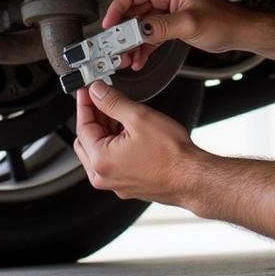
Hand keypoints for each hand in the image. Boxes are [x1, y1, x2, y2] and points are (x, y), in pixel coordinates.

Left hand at [72, 82, 205, 204]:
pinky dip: (114, 144)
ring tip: (121, 114)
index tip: (87, 90)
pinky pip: (111, 161)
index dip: (85, 104)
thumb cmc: (171, 155)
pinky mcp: (127, 184)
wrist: (192, 178)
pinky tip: (129, 132)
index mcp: (100, 161)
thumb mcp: (139, 117)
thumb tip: (97, 92)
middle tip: (104, 99)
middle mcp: (103, 176)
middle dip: (94, 117)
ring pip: (99, 151)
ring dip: (105, 130)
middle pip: (86, 140)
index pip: (82, 126)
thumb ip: (113, 102)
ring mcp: (115, 183)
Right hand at [102, 0, 248, 70]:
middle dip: (123, 30)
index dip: (116, 8)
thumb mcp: (190, 23)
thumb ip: (162, 26)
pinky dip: (143, 48)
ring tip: (126, 58)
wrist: (239, 32)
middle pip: (132, 10)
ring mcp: (167, 11)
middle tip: (116, 47)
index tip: (109, 26)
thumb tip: (139, 30)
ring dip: (131, 42)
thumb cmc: (224, 20)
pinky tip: (139, 60)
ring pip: (139, 25)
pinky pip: (149, 35)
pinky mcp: (170, 25)